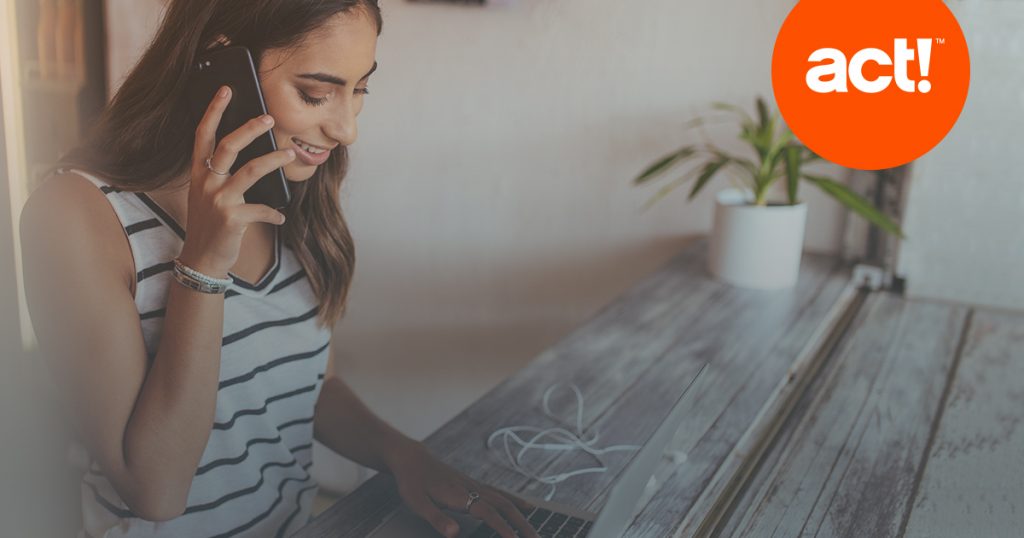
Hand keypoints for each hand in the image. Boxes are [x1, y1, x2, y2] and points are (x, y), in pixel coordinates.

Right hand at [177, 85, 296, 277]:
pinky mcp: (231, 219)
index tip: (226, 90)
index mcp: (199, 173)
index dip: (213, 111)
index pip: (203, 135)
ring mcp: (217, 200)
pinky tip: (281, 217)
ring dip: (273, 161)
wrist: (201, 258)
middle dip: (249, 129)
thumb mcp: (209, 194)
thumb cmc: (211, 223)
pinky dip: (274, 213)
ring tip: (289, 153)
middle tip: (269, 118)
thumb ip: (223, 174)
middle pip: (227, 146)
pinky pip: (261, 209)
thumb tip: (254, 152)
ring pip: (250, 171)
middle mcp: (205, 182)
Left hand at [389, 444, 539, 537]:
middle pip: (504, 506)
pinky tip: (528, 508)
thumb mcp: (417, 504)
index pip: (488, 513)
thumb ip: (437, 519)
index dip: (502, 527)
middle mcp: (473, 488)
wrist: (412, 459)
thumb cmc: (412, 482)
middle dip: (522, 524)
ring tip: (536, 531)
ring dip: (523, 517)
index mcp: (460, 495)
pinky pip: (501, 494)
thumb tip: (454, 533)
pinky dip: (517, 502)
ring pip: (507, 501)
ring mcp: (476, 485)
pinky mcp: (475, 485)